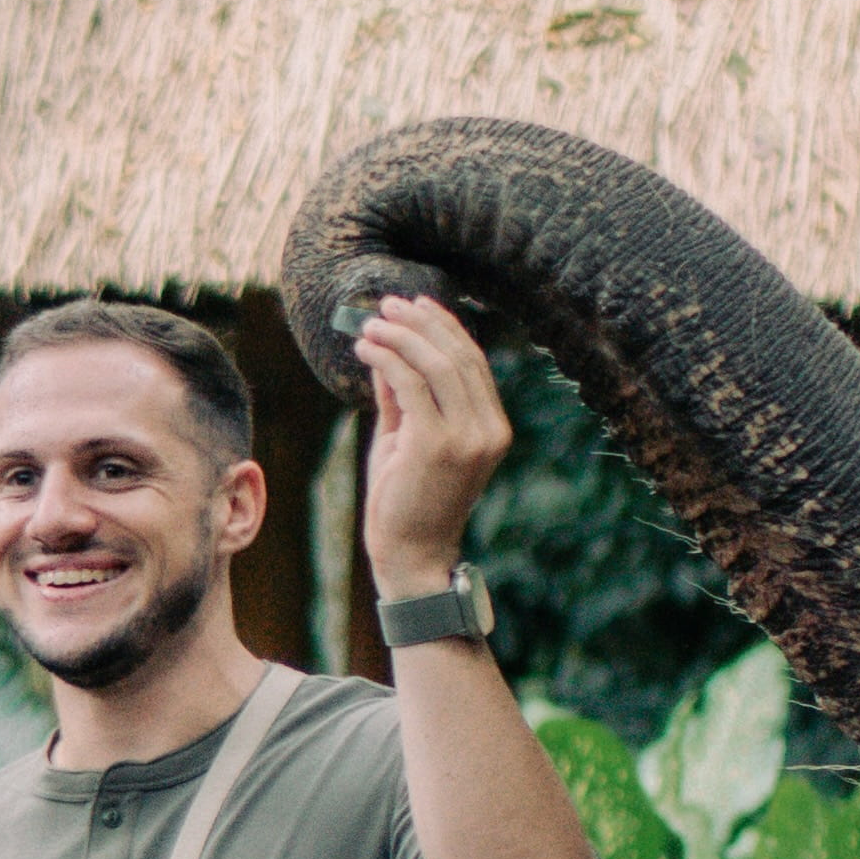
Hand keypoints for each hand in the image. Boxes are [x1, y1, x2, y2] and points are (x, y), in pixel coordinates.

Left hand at [354, 292, 510, 596]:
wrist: (410, 554)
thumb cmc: (407, 499)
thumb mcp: (408, 437)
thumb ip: (403, 395)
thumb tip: (387, 348)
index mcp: (493, 428)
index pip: (473, 362)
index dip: (445, 326)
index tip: (416, 305)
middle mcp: (488, 430)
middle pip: (458, 355)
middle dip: (420, 323)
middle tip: (387, 305)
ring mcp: (467, 438)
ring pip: (436, 364)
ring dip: (400, 336)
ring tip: (370, 325)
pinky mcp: (435, 444)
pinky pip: (410, 384)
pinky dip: (386, 359)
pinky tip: (365, 349)